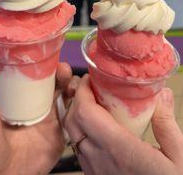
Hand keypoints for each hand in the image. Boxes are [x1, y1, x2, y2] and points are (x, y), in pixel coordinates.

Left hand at [0, 52, 74, 174]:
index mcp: (15, 93)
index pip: (31, 69)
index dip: (41, 58)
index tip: (47, 49)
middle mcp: (32, 101)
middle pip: (51, 78)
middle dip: (60, 69)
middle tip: (62, 68)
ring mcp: (46, 115)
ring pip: (64, 92)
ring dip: (71, 83)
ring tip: (70, 84)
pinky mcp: (58, 132)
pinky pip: (73, 114)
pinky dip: (80, 104)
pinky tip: (80, 100)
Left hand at [64, 75, 182, 174]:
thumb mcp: (180, 157)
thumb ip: (167, 123)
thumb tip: (162, 93)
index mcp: (119, 149)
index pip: (85, 114)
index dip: (81, 92)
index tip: (88, 79)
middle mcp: (100, 160)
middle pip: (73, 122)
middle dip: (76, 99)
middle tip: (90, 86)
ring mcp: (95, 171)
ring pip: (72, 136)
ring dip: (76, 114)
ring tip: (92, 101)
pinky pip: (79, 149)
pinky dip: (80, 131)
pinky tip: (97, 125)